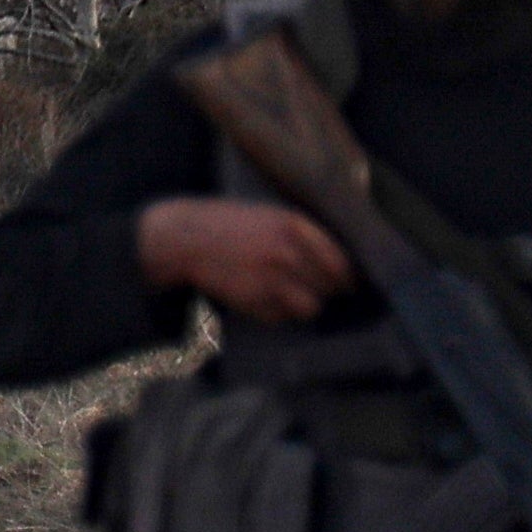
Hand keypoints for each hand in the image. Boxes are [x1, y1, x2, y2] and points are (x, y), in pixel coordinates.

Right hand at [139, 197, 355, 325]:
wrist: (184, 239)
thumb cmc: (230, 224)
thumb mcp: (271, 215)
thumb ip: (305, 234)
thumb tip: (340, 262)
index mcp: (296, 227)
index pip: (342, 263)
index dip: (347, 277)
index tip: (346, 283)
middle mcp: (287, 253)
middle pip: (330, 287)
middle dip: (324, 290)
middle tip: (312, 288)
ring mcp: (270, 278)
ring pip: (310, 307)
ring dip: (303, 305)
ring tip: (288, 296)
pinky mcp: (252, 300)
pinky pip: (281, 317)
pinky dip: (276, 312)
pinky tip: (261, 297)